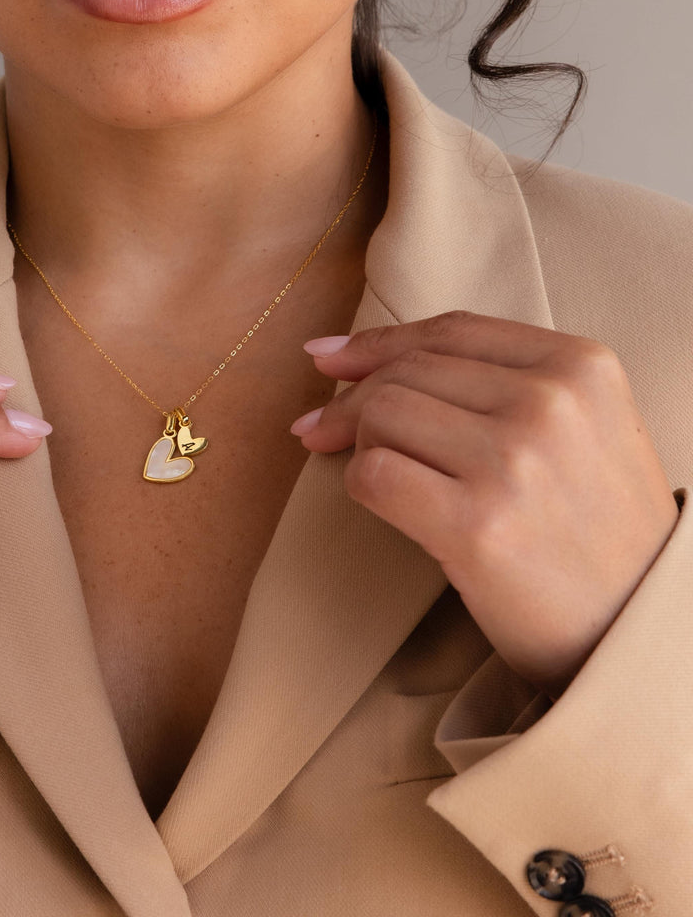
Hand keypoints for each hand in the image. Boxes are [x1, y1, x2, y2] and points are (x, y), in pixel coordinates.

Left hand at [291, 310, 679, 695]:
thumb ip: (493, 381)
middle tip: (319, 428)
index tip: (327, 359)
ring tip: (374, 473)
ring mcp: (514, 462)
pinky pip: (373, 474)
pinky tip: (382, 502)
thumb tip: (347, 358)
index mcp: (582, 365)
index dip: (376, 343)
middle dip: (349, 399)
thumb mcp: (580, 426)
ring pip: (381, 413)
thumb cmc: (592, 526)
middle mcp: (551, 403)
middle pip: (405, 370)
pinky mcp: (476, 525)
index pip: (449, 331)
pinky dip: (360, 484)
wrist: (638, 626)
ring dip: (358, 443)